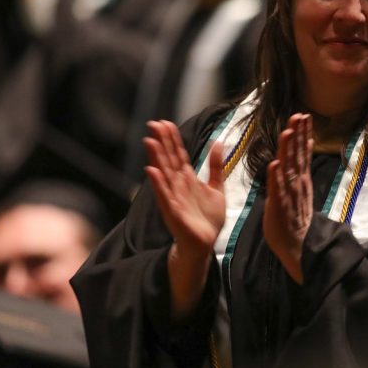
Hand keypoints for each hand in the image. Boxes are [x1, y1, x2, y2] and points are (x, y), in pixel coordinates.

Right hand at [143, 120, 224, 317]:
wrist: (204, 244)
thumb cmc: (208, 218)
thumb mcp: (217, 188)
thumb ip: (216, 166)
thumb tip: (218, 142)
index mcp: (188, 179)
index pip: (178, 154)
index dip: (172, 139)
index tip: (165, 122)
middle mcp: (178, 186)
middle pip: (168, 159)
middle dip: (161, 142)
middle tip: (153, 123)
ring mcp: (173, 198)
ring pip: (164, 173)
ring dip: (156, 157)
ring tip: (149, 140)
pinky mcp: (173, 212)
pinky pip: (164, 195)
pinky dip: (158, 183)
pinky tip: (151, 170)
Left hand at [263, 114, 313, 283]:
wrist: (298, 245)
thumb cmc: (296, 217)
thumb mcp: (301, 188)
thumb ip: (302, 166)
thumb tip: (306, 144)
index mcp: (300, 178)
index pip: (302, 152)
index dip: (302, 134)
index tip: (303, 116)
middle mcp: (297, 183)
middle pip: (297, 154)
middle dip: (298, 134)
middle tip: (299, 115)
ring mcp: (289, 193)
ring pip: (288, 168)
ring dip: (288, 150)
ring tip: (287, 132)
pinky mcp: (279, 205)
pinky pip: (277, 189)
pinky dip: (276, 177)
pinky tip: (274, 165)